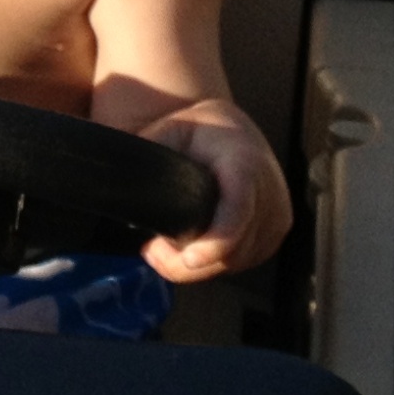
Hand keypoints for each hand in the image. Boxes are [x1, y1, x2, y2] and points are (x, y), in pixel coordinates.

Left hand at [137, 101, 293, 281]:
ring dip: (200, 266)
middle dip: (189, 261)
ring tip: (163, 251)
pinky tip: (193, 250)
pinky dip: (216, 262)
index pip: (238, 207)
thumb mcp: (169, 131)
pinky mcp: (277, 230)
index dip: (217, 239)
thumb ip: (149, 156)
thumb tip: (116, 184)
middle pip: (234, 246)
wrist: (232, 128)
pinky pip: (246, 260)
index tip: (189, 260)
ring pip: (237, 260)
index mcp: (243, 160)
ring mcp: (277, 213)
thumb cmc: (196, 130)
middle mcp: (269, 189)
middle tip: (151, 254)